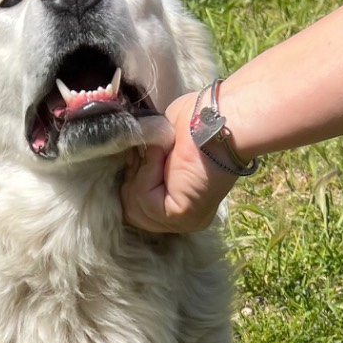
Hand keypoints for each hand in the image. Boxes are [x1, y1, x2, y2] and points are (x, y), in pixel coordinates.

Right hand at [121, 92, 240, 232]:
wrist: (217, 121)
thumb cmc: (194, 123)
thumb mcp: (158, 147)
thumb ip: (144, 164)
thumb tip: (125, 162)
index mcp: (184, 205)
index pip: (140, 208)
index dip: (133, 181)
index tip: (138, 157)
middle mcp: (185, 220)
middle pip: (132, 212)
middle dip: (133, 179)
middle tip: (150, 155)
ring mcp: (182, 221)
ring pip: (134, 207)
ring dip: (142, 174)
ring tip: (161, 154)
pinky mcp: (178, 215)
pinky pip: (143, 199)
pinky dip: (148, 173)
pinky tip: (165, 158)